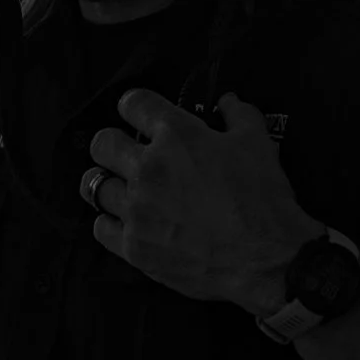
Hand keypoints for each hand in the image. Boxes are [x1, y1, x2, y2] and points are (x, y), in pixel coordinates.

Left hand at [87, 90, 323, 314]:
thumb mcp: (258, 143)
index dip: (134, 105)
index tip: (138, 112)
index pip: (133, 103)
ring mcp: (137, 210)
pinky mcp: (134, 247)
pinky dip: (109, 221)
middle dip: (113, 142)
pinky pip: (100, 228)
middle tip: (125, 152)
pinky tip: (124, 221)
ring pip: (94, 186)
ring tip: (120, 187)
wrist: (266, 258)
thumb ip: (238, 114)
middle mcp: (148, 168)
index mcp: (176, 136)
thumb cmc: (262, 198)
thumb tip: (227, 101)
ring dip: (107, 182)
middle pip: (102, 143)